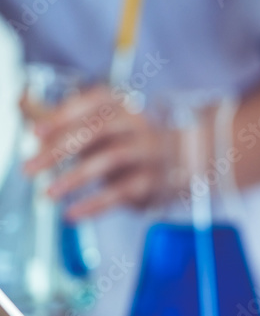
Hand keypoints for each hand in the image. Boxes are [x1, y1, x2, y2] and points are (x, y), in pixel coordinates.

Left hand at [22, 86, 182, 219]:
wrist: (184, 161)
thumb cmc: (130, 140)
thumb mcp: (98, 123)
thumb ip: (59, 115)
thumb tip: (20, 101)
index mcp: (121, 106)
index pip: (92, 103)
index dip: (63, 115)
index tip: (36, 132)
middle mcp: (137, 125)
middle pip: (97, 130)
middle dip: (60, 149)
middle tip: (31, 168)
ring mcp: (148, 153)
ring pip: (111, 159)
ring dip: (75, 178)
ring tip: (49, 194)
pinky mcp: (153, 182)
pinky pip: (123, 193)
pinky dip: (96, 205)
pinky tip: (74, 214)